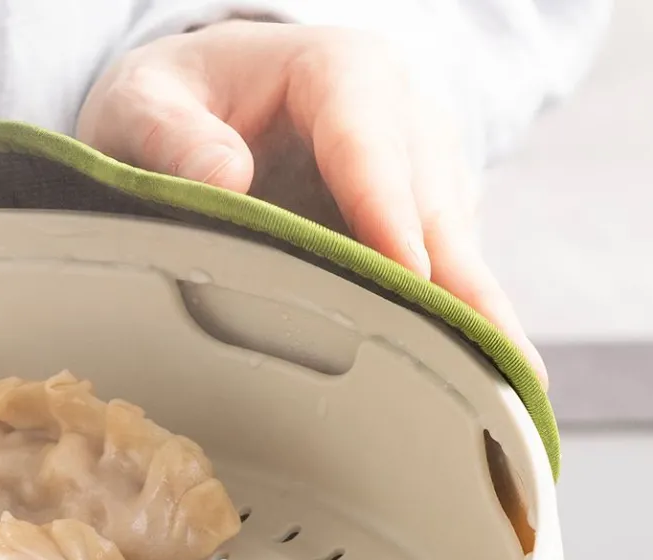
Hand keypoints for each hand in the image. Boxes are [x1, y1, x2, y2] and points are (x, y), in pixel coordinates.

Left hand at [79, 21, 542, 378]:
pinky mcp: (422, 225)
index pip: (369, 137)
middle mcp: (400, 117)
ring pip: (457, 249)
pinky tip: (478, 392)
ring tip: (507, 394)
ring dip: (477, 320)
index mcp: (338, 72)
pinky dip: (459, 332)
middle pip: (435, 206)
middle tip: (493, 361)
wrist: (206, 97)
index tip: (407, 271)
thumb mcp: (144, 103)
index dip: (388, 207)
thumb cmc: (179, 99)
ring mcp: (421, 174)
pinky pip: (447, 279)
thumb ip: (170, 136)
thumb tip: (224, 177)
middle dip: (462, 285)